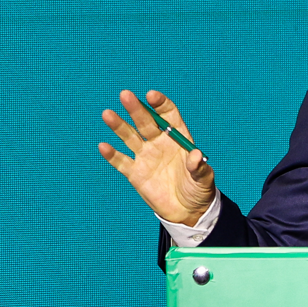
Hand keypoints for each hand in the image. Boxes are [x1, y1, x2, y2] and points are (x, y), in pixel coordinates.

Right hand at [98, 89, 216, 225]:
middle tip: (125, 95)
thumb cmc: (198, 190)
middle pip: (146, 122)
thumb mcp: (204, 179)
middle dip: (136, 109)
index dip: (160, 104)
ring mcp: (145, 157)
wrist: (187, 211)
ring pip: (129, 137)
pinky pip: (121, 162)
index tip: (151, 96)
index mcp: (177, 139)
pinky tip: (103, 146)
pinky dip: (112, 155)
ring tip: (107, 114)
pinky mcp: (135, 173)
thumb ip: (199, 167)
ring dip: (119, 126)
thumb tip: (196, 155)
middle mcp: (159, 143)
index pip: (168, 115)